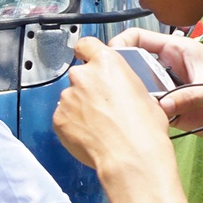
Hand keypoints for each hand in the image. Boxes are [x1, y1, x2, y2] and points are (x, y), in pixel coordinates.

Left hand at [53, 38, 174, 171]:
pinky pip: (63, 118)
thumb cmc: (144, 129)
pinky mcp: (58, 118)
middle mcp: (83, 75)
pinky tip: (90, 135)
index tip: (86, 59)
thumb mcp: (144, 94)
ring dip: (80, 108)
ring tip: (99, 125)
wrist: (131, 157)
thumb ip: (123, 83)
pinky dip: (72, 125)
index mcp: (107, 63)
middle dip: (87, 88)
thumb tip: (121, 91)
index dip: (86, 53)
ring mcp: (67, 97)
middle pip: (79, 76)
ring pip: (70, 98)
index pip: (86, 45)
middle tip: (102, 106)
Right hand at [112, 29, 202, 142]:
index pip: (139, 38)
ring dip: (132, 98)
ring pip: (138, 90)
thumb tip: (161, 106)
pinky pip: (149, 110)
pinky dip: (142, 115)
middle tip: (113, 88)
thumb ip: (187, 96)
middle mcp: (169, 68)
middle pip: (133, 65)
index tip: (110, 59)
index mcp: (178, 50)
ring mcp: (168, 90)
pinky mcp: (170, 110)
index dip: (121, 45)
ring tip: (126, 107)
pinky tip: (139, 121)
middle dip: (121, 75)